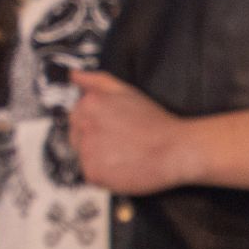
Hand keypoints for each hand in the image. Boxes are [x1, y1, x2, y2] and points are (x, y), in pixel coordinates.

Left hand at [64, 69, 199, 193]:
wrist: (175, 150)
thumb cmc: (154, 120)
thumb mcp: (126, 91)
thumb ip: (96, 81)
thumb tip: (73, 75)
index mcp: (89, 104)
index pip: (75, 115)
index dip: (95, 124)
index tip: (112, 129)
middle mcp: (84, 126)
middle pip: (75, 136)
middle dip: (93, 139)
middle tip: (120, 142)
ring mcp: (87, 150)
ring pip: (82, 156)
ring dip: (97, 157)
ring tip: (123, 154)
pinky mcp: (93, 172)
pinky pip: (90, 173)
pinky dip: (104, 173)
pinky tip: (122, 167)